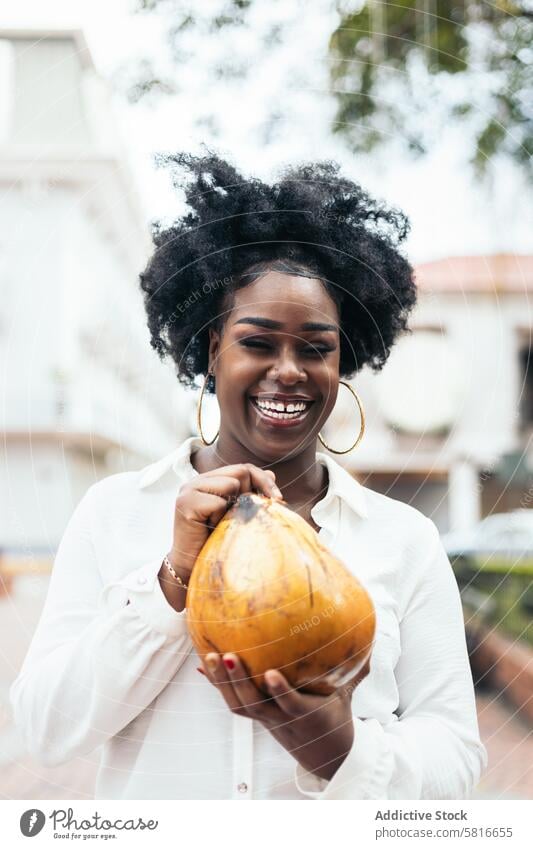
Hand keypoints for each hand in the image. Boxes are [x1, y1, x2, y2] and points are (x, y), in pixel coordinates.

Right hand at [168, 463, 282, 575]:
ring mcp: (188, 490)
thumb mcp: (239, 514)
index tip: (279, 499)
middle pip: (240, 471)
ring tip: (221, 524)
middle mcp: (197, 481)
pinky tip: (210, 530)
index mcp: (209, 480)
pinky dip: (220, 519)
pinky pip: (218, 503)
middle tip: (244, 516)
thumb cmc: (217, 543)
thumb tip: (272, 473)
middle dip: (252, 493)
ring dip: (233, 508)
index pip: (243, 468)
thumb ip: (251, 493)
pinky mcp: (185, 503)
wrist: (193, 568)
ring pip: (231, 484)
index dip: (264, 480)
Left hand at [199, 652, 370, 781]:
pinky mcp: (256, 717)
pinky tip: (203, 666)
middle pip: (254, 705)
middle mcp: (280, 719)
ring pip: (239, 706)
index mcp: (305, 714)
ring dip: (222, 682)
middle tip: (228, 655)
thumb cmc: (335, 718)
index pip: (290, 705)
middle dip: (239, 681)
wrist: (324, 756)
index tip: (271, 674)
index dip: (280, 692)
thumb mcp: (346, 695)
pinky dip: (217, 685)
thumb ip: (355, 670)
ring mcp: (265, 719)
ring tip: (211, 656)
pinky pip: (233, 702)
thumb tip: (372, 640)